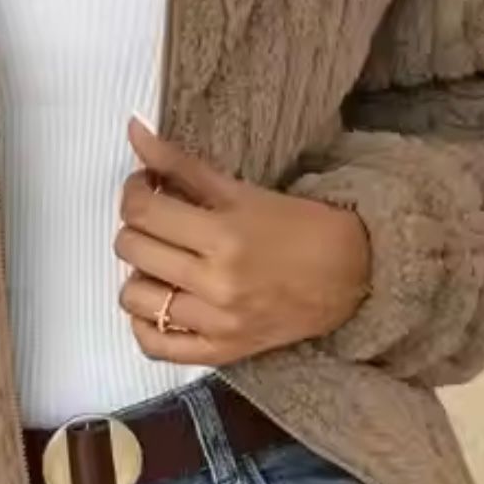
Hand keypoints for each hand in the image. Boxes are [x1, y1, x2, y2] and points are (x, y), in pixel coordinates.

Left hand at [115, 117, 371, 366]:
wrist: (351, 275)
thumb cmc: (296, 227)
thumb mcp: (240, 190)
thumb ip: (180, 164)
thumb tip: (134, 131)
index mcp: (224, 236)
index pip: (143, 211)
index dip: (134, 191)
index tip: (146, 185)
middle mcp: (216, 284)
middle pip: (132, 249)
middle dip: (136, 225)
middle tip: (157, 219)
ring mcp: (216, 323)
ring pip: (133, 297)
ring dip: (139, 272)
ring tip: (161, 261)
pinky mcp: (220, 352)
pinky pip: (154, 345)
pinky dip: (146, 322)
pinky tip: (160, 301)